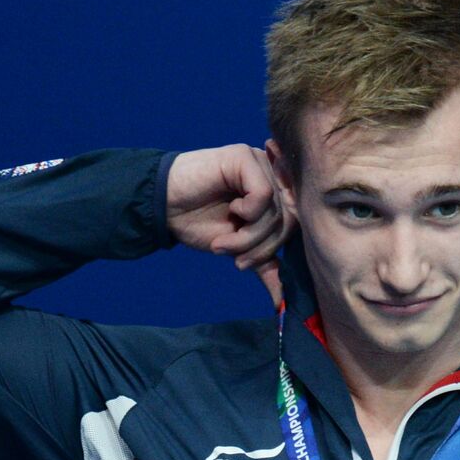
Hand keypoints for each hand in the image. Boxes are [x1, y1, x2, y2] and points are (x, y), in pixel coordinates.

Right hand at [165, 144, 296, 305]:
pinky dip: (247, 214)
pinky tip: (229, 212)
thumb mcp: (238, 248)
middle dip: (262, 248)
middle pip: (290, 221)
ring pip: (276, 211)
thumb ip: (263, 265)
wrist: (163, 207)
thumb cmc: (199, 222)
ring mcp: (261, 162)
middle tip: (237, 260)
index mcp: (276, 192)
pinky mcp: (245, 156)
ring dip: (249, 237)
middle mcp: (273, 174)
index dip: (274, 249)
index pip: (296, 226)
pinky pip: (263, 194)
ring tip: (224, 244)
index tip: (246, 262)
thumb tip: (282, 302)